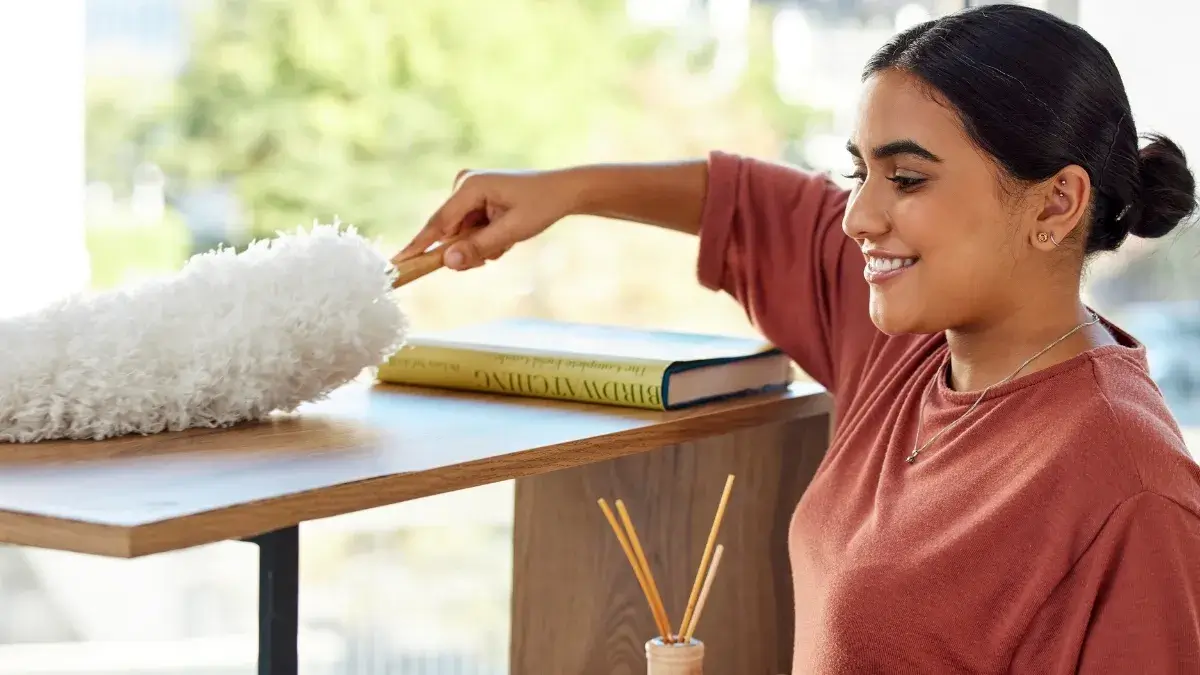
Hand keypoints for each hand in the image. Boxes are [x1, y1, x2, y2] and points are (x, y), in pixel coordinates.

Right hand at [392, 168, 577, 270]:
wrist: (563, 191)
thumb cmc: (541, 206)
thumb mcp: (512, 232)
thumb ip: (479, 247)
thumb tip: (448, 263)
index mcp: (470, 187)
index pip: (437, 224)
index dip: (418, 247)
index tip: (396, 264)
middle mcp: (463, 185)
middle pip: (449, 234)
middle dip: (470, 249)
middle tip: (497, 252)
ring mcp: (467, 192)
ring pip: (459, 236)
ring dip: (481, 246)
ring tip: (506, 240)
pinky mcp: (473, 200)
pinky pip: (468, 230)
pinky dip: (485, 239)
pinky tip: (504, 233)